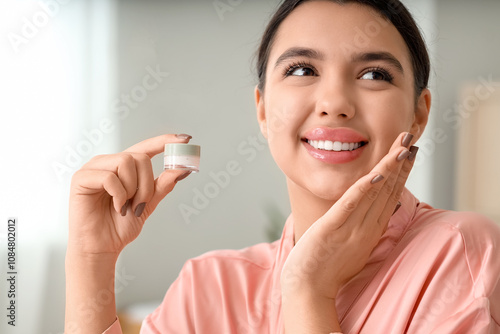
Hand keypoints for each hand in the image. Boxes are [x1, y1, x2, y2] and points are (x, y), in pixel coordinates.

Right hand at [68, 134, 192, 255]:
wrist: (102, 247)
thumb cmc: (119, 226)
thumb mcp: (148, 203)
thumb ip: (162, 185)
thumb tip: (182, 169)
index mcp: (124, 167)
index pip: (146, 148)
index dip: (165, 141)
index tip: (185, 139)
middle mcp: (108, 162)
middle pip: (140, 157)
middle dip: (147, 184)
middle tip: (140, 204)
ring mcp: (93, 168)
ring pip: (125, 162)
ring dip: (132, 189)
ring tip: (126, 206)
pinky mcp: (81, 178)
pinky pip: (109, 177)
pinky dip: (119, 195)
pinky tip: (116, 207)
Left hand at [281, 132, 417, 299]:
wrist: (309, 288)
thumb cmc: (327, 265)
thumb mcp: (352, 244)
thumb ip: (364, 226)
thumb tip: (373, 210)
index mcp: (371, 230)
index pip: (390, 196)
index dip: (401, 173)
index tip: (408, 152)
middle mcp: (366, 228)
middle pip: (387, 191)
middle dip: (399, 164)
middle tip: (410, 139)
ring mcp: (351, 229)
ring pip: (374, 194)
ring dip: (388, 170)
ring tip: (400, 148)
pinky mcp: (332, 229)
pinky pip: (350, 206)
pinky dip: (363, 190)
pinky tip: (374, 174)